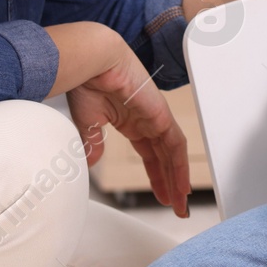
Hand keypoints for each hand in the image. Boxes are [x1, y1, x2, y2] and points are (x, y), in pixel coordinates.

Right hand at [65, 51, 190, 217]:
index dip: (156, 175)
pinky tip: (181, 184)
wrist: (90, 60)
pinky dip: (180, 166)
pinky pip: (176, 145)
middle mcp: (146, 119)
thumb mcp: (86, 122)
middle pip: (165, 157)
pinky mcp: (160, 113)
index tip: (160, 195)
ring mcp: (155, 116)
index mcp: (130, 120)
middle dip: (170, 182)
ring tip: (180, 204)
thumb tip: (91, 162)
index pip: (150, 154)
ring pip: (173, 154)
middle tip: (176, 207)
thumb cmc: (85, 81)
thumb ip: (92, 143)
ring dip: (177, 180)